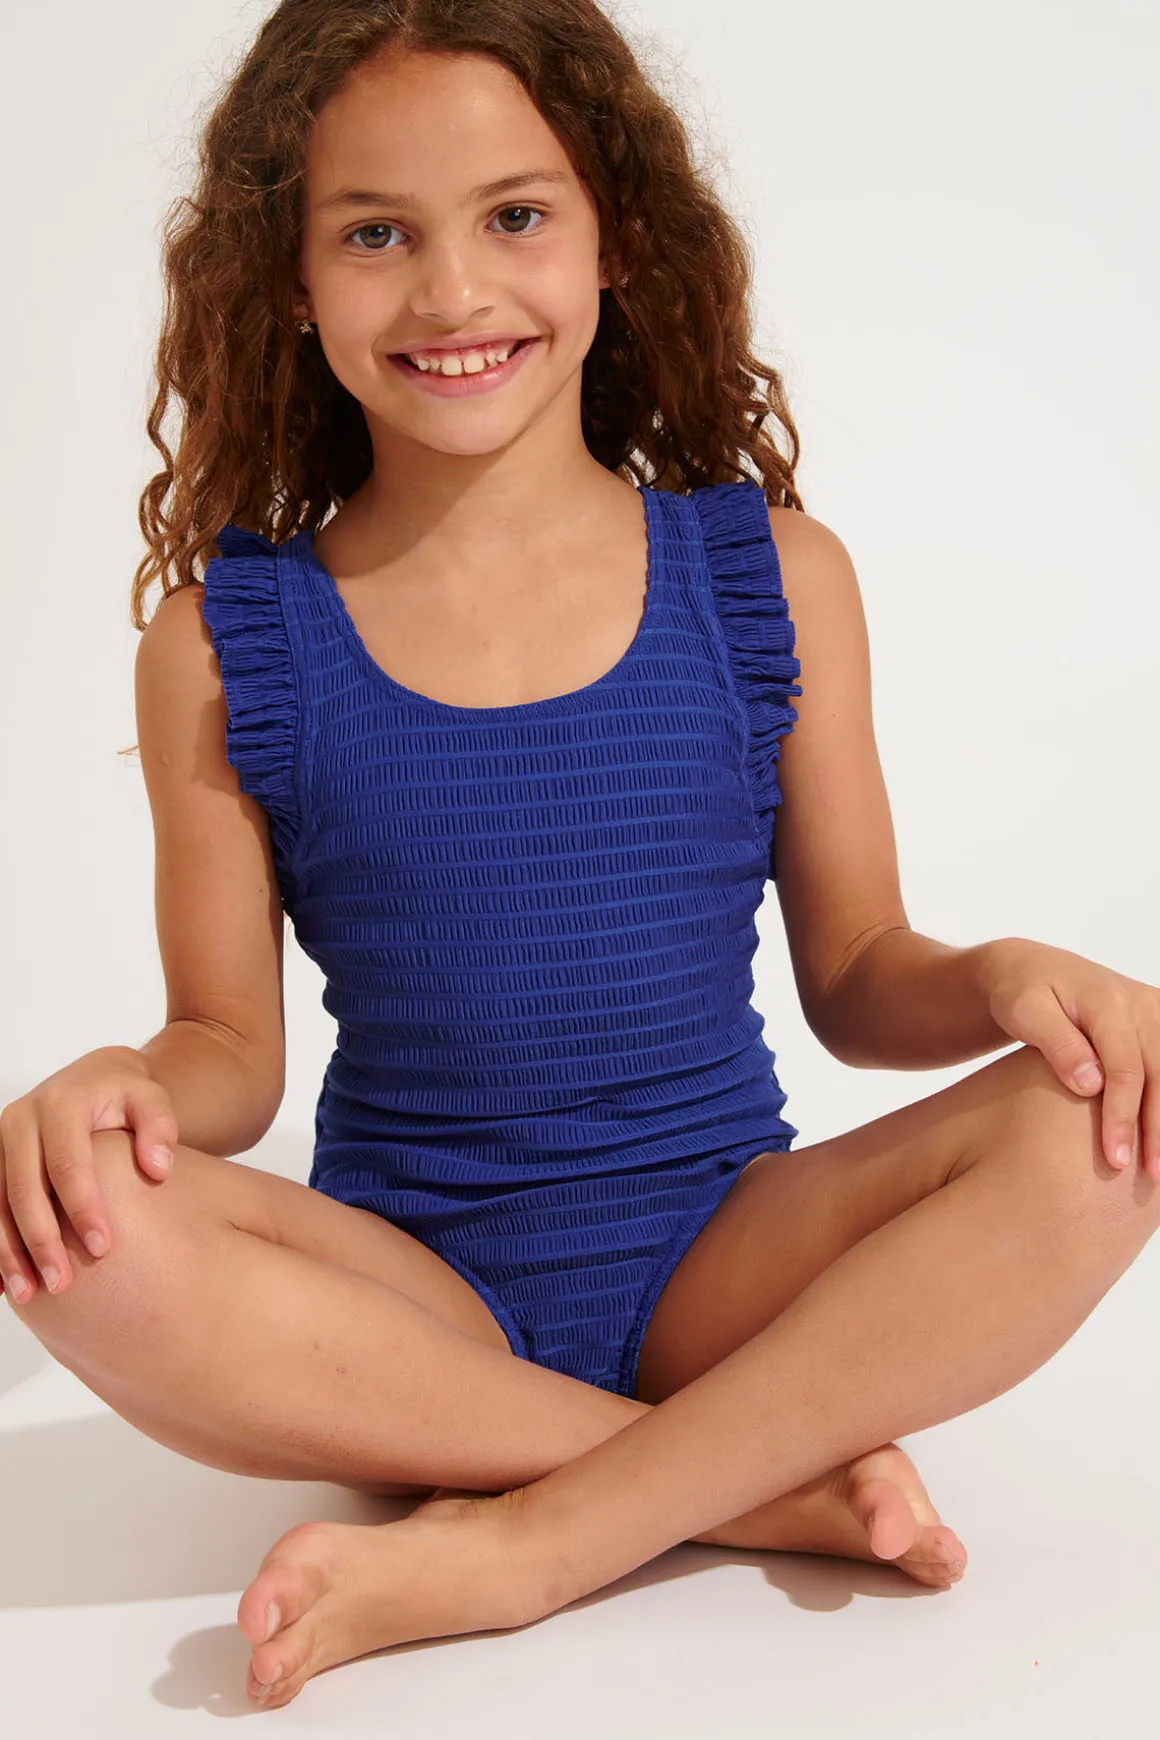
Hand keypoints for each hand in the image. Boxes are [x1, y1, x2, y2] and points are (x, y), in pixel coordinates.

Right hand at [0, 1046, 177, 1301]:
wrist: (95, 1079)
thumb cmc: (126, 1097)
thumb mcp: (151, 1100)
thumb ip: (160, 1128)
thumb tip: (157, 1168)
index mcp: (61, 1103)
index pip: (69, 1163)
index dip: (83, 1207)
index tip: (102, 1248)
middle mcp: (20, 1119)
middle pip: (24, 1187)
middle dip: (41, 1239)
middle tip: (61, 1282)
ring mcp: (0, 1142)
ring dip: (9, 1251)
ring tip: (29, 1294)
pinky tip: (3, 1284)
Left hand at [979, 937, 1159, 1178]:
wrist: (1031, 969)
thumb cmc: (1021, 993)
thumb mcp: (1024, 1011)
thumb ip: (1058, 1045)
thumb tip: (1090, 1087)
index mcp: (1108, 1001)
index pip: (1125, 1069)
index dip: (1123, 1117)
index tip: (1116, 1158)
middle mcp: (1140, 1004)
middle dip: (1157, 1129)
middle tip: (1151, 1176)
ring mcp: (1154, 1013)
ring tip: (1159, 1168)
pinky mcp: (1157, 1025)